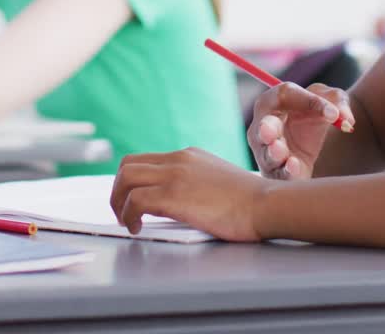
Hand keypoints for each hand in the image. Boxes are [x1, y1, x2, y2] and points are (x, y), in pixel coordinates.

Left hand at [110, 148, 272, 241]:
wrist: (266, 204)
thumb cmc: (251, 202)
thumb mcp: (219, 180)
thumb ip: (197, 182)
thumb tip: (182, 199)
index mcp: (189, 155)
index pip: (146, 160)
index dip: (132, 181)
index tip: (133, 200)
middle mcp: (178, 159)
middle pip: (128, 165)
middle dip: (118, 190)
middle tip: (123, 212)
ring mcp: (175, 175)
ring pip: (125, 179)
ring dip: (119, 203)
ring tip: (127, 222)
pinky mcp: (173, 195)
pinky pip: (135, 201)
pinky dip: (129, 216)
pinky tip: (137, 229)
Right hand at [249, 82, 353, 179]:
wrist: (313, 142)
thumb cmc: (313, 114)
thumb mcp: (329, 101)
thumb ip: (339, 102)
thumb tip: (346, 119)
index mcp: (275, 101)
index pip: (285, 94)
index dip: (308, 100)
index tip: (333, 114)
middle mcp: (264, 126)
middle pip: (263, 127)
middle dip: (266, 129)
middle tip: (271, 132)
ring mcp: (266, 152)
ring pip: (266, 154)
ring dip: (273, 153)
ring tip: (280, 150)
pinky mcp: (276, 173)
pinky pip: (278, 174)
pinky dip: (286, 171)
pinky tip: (294, 166)